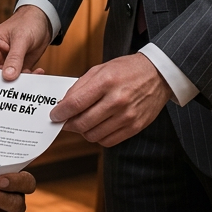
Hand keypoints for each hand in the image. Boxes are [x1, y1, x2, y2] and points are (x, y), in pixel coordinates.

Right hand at [0, 5, 51, 80]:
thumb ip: (14, 58)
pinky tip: (38, 71)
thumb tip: (8, 76)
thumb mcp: (21, 39)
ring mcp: (7, 62)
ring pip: (9, 79)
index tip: (5, 84)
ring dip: (22, 80)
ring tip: (32, 74)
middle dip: (9, 81)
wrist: (44, 20)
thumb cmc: (28, 22)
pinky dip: (30, 77)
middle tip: (21, 83)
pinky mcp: (18, 66)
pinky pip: (21, 78)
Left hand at [51, 53, 171, 146]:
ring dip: (83, 131)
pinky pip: (108, 141)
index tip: (54, 115)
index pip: (75, 103)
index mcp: (106, 82)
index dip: (60, 112)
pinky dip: (98, 137)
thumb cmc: (127, 70)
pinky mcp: (135, 127)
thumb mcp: (100, 69)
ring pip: (93, 135)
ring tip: (82, 122)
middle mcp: (117, 100)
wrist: (158, 75)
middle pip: (82, 123)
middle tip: (65, 121)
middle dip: (68, 124)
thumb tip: (63, 104)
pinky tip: (97, 126)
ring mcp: (127, 116)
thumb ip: (80, 87)